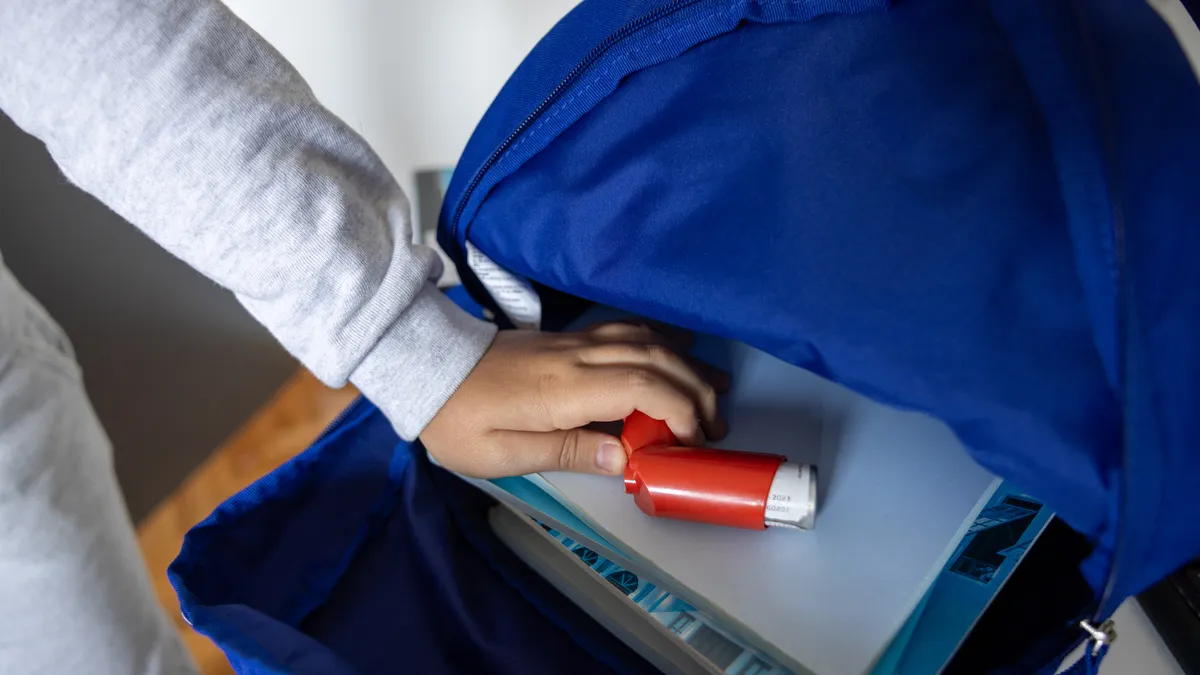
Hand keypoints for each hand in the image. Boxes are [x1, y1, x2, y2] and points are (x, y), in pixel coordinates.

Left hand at [420, 322, 728, 478]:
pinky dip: (661, 338)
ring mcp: (575, 342)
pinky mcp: (568, 338)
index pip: (644, 387)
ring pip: (647, 340)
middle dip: (697, 390)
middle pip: (657, 360)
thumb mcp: (503, 454)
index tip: (694, 442)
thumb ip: (567, 453)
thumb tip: (624, 459)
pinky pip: (626, 330)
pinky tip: (676, 349)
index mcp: (565, 389)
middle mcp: (579, 356)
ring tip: (715, 388)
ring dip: (686, 363)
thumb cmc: (459, 420)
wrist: (426, 370)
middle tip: (717, 425)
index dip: (680, 411)